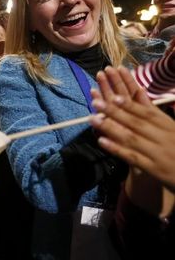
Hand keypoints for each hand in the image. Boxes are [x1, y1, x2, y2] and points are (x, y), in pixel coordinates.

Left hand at [90, 66, 174, 192]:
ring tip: (93, 119)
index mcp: (170, 126)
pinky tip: (102, 141)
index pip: (147, 113)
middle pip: (136, 123)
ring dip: (110, 128)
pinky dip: (116, 148)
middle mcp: (164, 138)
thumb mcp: (172, 128)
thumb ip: (154, 113)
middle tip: (96, 103)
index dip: (130, 104)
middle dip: (114, 112)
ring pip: (131, 138)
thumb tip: (139, 90)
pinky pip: (132, 157)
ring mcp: (158, 154)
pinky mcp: (154, 169)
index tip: (113, 96)